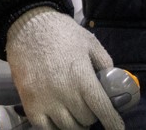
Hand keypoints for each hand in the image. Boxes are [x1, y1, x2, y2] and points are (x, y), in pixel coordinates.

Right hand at [5, 7, 124, 129]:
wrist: (27, 26)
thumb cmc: (61, 33)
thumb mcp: (89, 42)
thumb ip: (105, 63)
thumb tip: (114, 82)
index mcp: (82, 77)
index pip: (102, 109)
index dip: (113, 122)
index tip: (118, 129)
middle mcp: (65, 93)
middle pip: (86, 120)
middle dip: (92, 117)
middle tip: (90, 109)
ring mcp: (45, 101)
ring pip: (68, 127)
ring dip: (76, 124)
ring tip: (77, 116)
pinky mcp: (30, 104)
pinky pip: (46, 129)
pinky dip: (56, 128)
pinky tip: (60, 121)